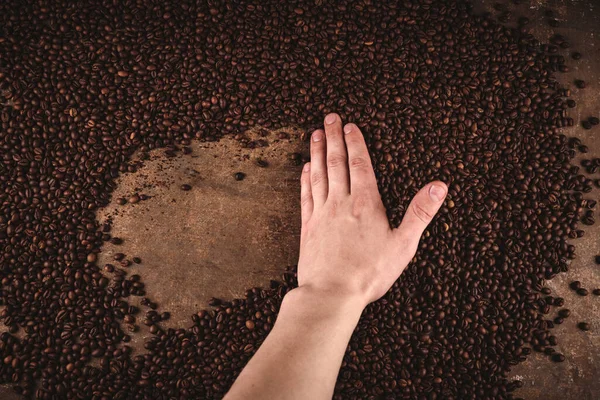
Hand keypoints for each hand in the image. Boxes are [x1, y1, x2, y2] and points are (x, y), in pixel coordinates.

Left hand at [298, 113, 446, 307]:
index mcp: (365, 203)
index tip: (350, 126)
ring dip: (317, 153)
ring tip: (314, 135)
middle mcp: (341, 202)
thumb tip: (439, 186)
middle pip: (337, 162)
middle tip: (329, 118)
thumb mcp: (403, 244)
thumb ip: (420, 213)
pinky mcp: (308, 227)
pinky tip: (305, 168)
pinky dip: (305, 179)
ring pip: (319, 175)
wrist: (331, 293)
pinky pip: (306, 196)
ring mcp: (321, 213)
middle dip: (333, 138)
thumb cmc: (370, 272)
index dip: (355, 143)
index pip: (360, 164)